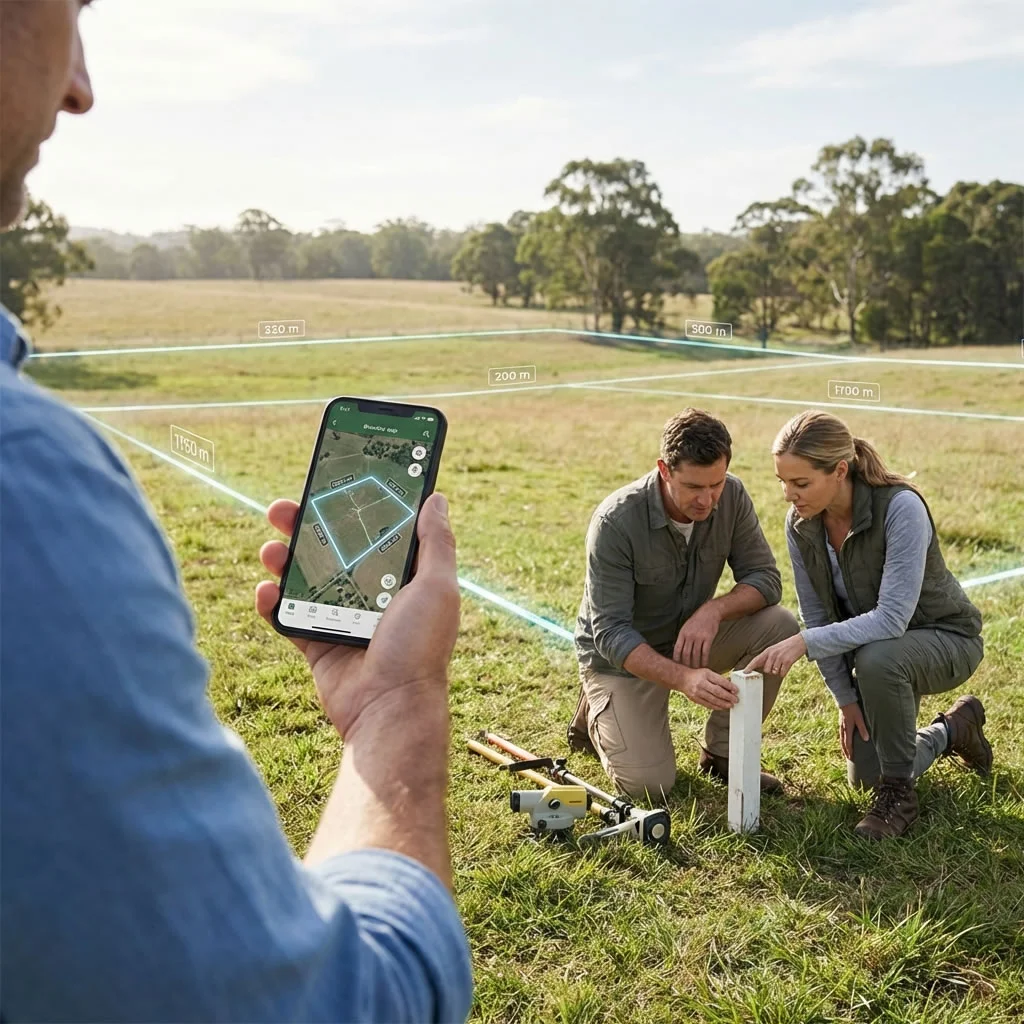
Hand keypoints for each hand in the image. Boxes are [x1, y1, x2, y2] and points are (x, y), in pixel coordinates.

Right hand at [255, 492, 459, 737]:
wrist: (388, 709)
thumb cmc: (419, 648)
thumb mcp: (437, 588)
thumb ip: (435, 543)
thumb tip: (436, 497)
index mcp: (402, 578)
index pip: (375, 532)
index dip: (353, 507)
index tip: (331, 482)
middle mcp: (372, 594)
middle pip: (332, 549)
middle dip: (305, 526)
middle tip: (282, 508)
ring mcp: (341, 618)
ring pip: (304, 578)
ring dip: (283, 559)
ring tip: (271, 549)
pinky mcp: (317, 643)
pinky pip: (287, 616)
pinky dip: (272, 601)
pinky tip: (266, 589)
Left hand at [673, 601, 722, 667]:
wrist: (709, 613)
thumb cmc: (696, 621)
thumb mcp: (685, 627)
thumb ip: (682, 638)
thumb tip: (677, 650)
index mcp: (682, 634)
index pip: (677, 649)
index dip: (676, 660)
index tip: (677, 667)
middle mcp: (689, 636)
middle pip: (686, 654)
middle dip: (686, 665)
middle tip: (687, 672)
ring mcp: (699, 637)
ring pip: (695, 655)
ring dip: (695, 664)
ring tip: (696, 671)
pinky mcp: (708, 638)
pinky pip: (705, 652)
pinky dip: (704, 660)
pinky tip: (705, 665)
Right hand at [676, 667, 738, 710]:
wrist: (682, 679)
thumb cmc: (697, 675)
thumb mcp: (708, 673)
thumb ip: (718, 679)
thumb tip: (730, 687)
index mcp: (706, 674)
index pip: (720, 681)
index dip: (729, 686)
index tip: (736, 690)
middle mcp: (701, 683)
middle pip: (717, 691)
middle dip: (728, 697)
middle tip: (735, 700)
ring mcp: (698, 692)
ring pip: (713, 700)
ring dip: (723, 703)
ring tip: (730, 705)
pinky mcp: (695, 699)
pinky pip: (708, 704)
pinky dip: (716, 707)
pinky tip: (722, 707)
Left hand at [744, 633, 806, 679]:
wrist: (799, 642)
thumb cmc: (785, 647)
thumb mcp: (774, 649)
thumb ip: (767, 657)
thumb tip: (761, 667)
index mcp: (767, 651)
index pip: (756, 660)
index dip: (750, 667)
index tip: (744, 672)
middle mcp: (772, 654)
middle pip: (766, 670)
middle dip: (770, 670)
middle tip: (777, 664)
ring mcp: (780, 658)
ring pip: (774, 672)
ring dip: (778, 671)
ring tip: (782, 664)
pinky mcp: (787, 661)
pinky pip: (782, 673)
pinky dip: (784, 672)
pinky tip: (786, 666)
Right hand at [839, 703, 869, 760]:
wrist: (844, 700)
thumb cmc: (853, 709)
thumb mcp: (859, 718)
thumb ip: (862, 729)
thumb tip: (866, 739)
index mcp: (847, 729)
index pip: (848, 743)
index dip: (850, 751)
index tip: (851, 758)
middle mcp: (843, 729)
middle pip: (843, 742)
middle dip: (845, 750)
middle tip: (847, 758)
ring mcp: (841, 726)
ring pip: (841, 738)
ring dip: (843, 746)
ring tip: (845, 751)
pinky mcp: (841, 723)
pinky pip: (841, 734)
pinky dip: (842, 740)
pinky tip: (844, 740)